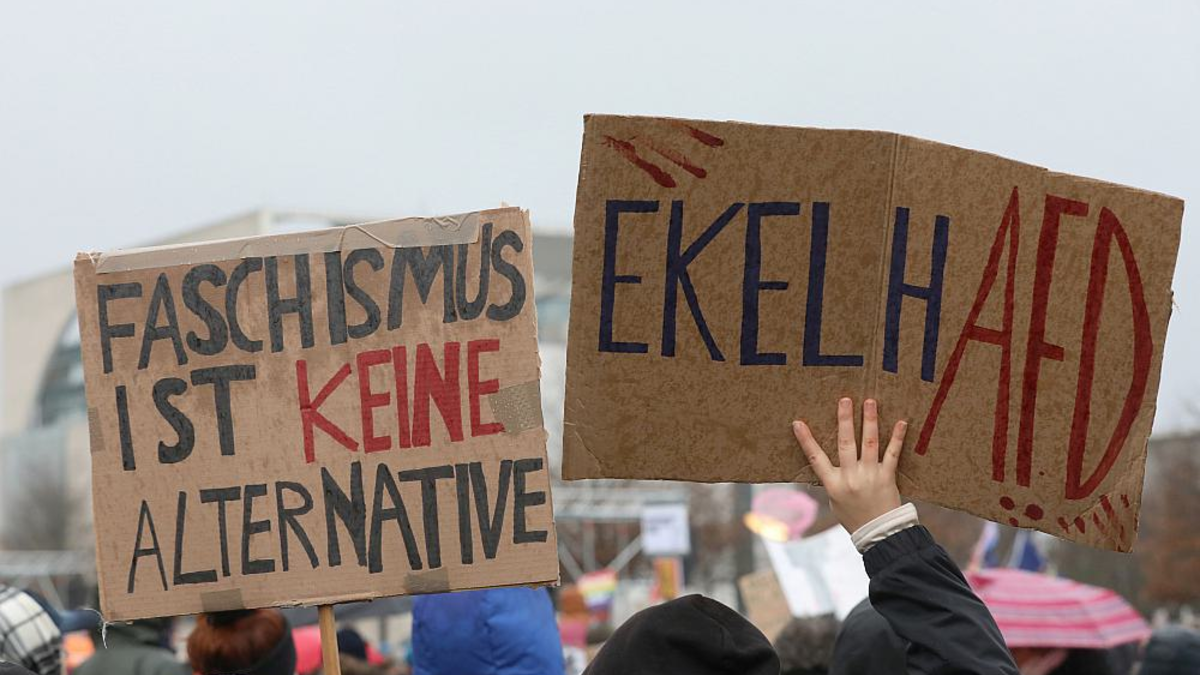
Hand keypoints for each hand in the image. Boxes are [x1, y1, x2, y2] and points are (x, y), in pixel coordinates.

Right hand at [792, 398, 906, 533]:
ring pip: (868, 443)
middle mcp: (850, 477)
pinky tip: (901, 422)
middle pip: (845, 444)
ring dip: (869, 421)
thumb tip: (828, 460)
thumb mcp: (835, 501)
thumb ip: (832, 480)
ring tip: (869, 402)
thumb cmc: (853, 517)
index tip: (798, 423)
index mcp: (833, 484)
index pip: (816, 458)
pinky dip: (897, 437)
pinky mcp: (887, 477)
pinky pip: (892, 454)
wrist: (878, 533)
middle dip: (844, 420)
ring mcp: (869, 475)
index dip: (806, 440)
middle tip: (845, 400)